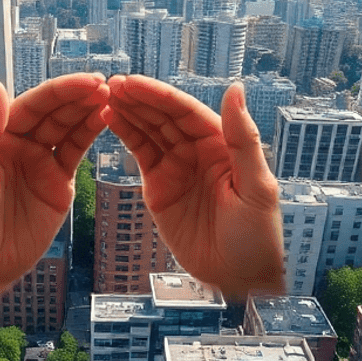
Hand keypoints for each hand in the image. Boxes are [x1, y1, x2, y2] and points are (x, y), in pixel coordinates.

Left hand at [0, 74, 108, 295]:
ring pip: (68, 129)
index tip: (85, 82)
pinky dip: (91, 136)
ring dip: (89, 111)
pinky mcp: (58, 186)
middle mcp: (20, 145)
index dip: (58, 92)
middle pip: (53, 113)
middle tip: (106, 86)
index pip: (30, 106)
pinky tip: (106, 120)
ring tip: (112, 99)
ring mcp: (40, 164)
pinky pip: (76, 154)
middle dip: (79, 97)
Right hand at [104, 75, 284, 299]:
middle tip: (109, 86)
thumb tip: (236, 89)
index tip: (133, 84)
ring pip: (149, 130)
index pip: (187, 112)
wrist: (238, 276)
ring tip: (103, 98)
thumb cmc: (258, 234)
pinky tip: (109, 119)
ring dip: (127, 112)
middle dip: (138, 100)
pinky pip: (141, 153)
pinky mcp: (159, 187)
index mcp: (223, 144)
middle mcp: (198, 149)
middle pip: (164, 116)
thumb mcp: (256, 187)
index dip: (159, 97)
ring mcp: (177, 167)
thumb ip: (243, 139)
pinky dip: (125, 135)